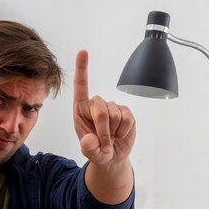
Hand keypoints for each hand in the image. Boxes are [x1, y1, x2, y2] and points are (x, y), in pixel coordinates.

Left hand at [73, 50, 135, 165]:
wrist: (112, 157)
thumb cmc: (96, 150)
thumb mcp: (89, 153)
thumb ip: (87, 149)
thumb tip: (88, 141)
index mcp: (81, 109)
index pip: (81, 86)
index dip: (82, 68)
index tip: (83, 51)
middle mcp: (96, 105)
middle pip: (101, 109)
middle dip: (103, 130)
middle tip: (104, 144)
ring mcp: (112, 107)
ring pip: (115, 114)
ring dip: (113, 132)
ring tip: (111, 139)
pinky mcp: (126, 112)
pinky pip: (127, 118)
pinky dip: (124, 131)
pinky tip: (120, 134)